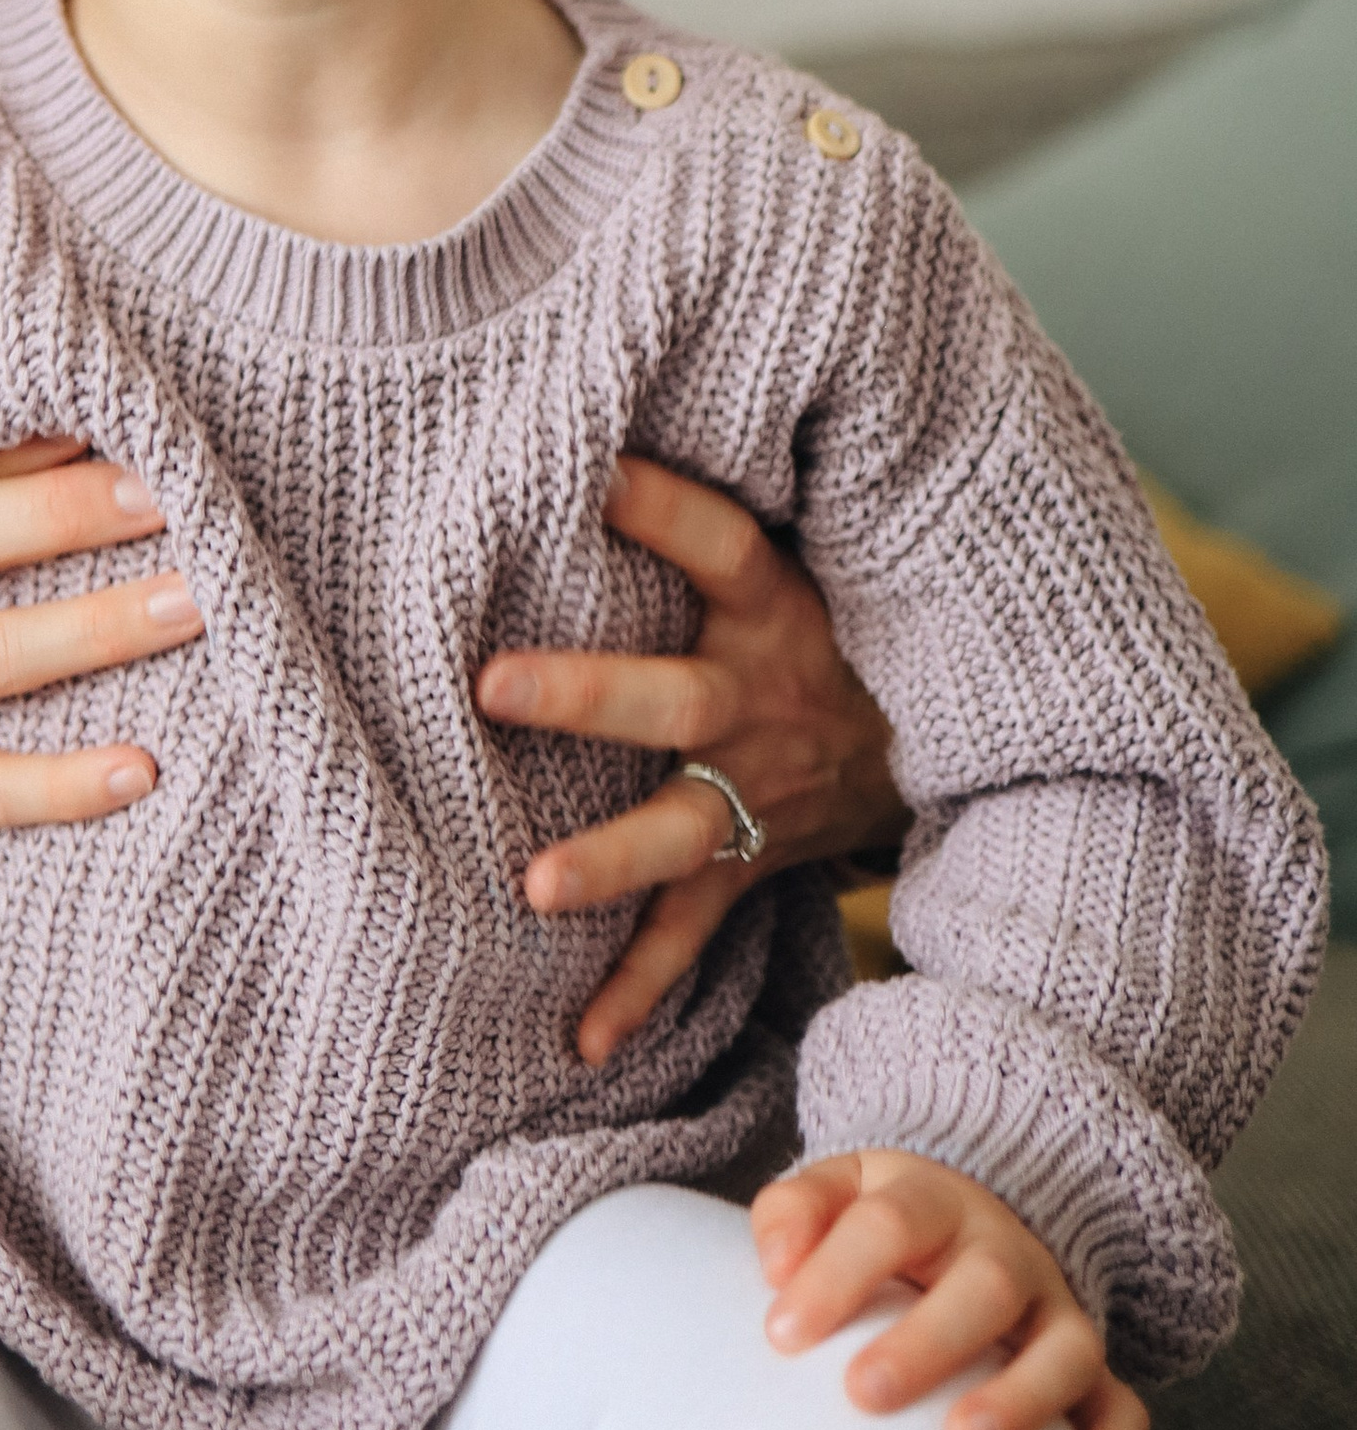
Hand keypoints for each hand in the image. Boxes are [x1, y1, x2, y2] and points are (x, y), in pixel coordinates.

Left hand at [478, 456, 902, 1063]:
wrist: (940, 740)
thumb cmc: (831, 618)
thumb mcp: (808, 543)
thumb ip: (713, 492)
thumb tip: (603, 384)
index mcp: (775, 606)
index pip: (718, 542)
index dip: (658, 507)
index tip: (585, 468)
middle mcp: (761, 700)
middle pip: (675, 696)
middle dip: (586, 694)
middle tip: (489, 683)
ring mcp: (757, 793)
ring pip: (678, 828)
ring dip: (607, 858)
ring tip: (530, 885)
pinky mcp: (750, 865)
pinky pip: (690, 937)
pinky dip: (636, 995)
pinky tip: (575, 1046)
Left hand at [753, 1149, 1147, 1429]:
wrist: (971, 1221)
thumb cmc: (882, 1225)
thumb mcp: (836, 1193)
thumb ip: (793, 1214)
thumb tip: (776, 1268)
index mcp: (933, 1201)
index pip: (890, 1224)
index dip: (837, 1276)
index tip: (781, 1335)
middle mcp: (1005, 1253)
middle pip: (985, 1284)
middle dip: (927, 1342)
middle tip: (862, 1393)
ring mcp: (1056, 1312)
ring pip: (1066, 1347)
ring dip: (1021, 1397)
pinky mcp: (1094, 1373)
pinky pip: (1122, 1408)